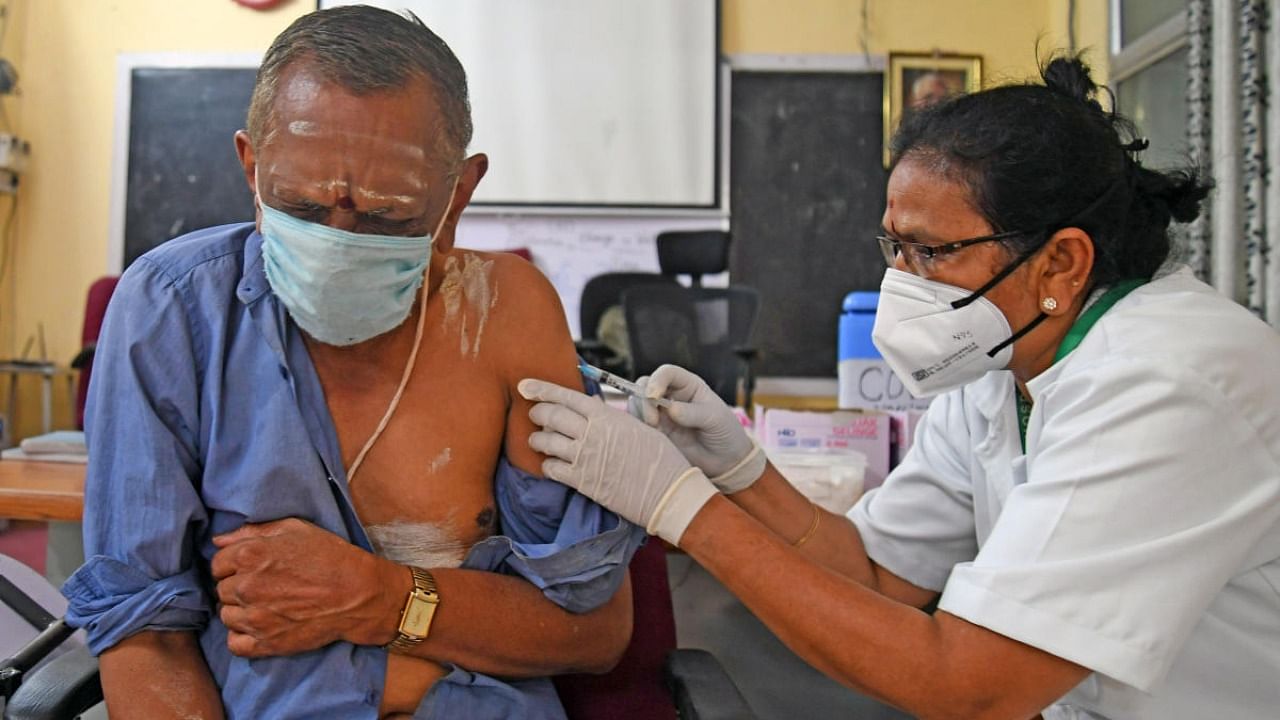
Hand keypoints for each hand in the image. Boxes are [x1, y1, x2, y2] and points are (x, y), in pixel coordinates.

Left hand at [211, 518, 403, 656]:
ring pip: (226, 616)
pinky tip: (259, 627)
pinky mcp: (266, 643)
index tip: (250, 568)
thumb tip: (219, 541)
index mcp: (250, 555)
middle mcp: (247, 586)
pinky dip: (242, 637)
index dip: (233, 565)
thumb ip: (253, 531)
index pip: (218, 563)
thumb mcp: (296, 529)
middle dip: (238, 587)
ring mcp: (255, 617)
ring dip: (240, 612)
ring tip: (264, 606)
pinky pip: (235, 644)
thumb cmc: (330, 557)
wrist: (358, 593)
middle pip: (222, 590)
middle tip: (263, 587)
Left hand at [519, 378, 716, 544]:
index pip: (566, 396)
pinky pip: (552, 468)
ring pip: (546, 442)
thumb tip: (594, 410)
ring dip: (538, 440)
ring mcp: (585, 458)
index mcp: (606, 416)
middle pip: (551, 416)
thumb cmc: (660, 458)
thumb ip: (612, 418)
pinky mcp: (582, 482)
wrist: (668, 492)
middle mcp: (592, 434)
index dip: (542, 389)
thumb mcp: (640, 427)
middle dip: (537, 413)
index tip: (525, 386)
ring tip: (537, 440)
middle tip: (534, 415)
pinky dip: (547, 464)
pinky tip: (551, 464)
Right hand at [629, 364, 765, 492]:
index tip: (654, 395)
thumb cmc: (725, 433)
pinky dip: (638, 428)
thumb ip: (693, 413)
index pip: (667, 373)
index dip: (657, 380)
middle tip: (652, 419)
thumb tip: (670, 409)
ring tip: (654, 428)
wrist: (725, 461)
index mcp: (689, 385)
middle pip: (645, 385)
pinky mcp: (656, 432)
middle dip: (643, 398)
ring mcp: (662, 414)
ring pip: (638, 404)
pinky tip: (650, 436)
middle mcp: (672, 396)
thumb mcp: (715, 419)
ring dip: (639, 414)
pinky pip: (638, 425)